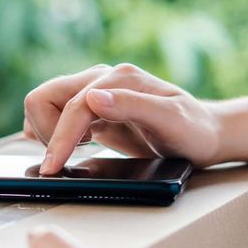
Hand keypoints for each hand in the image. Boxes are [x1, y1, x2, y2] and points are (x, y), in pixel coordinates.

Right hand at [23, 63, 221, 173]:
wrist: (203, 134)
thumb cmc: (193, 131)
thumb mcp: (172, 122)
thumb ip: (134, 106)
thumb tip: (92, 98)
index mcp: (119, 79)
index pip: (73, 107)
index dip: (59, 139)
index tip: (51, 169)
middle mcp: (102, 79)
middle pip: (44, 97)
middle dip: (47, 131)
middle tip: (68, 156)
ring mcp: (95, 91)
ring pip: (44, 103)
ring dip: (49, 130)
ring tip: (79, 147)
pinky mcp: (92, 107)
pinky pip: (54, 113)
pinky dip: (53, 130)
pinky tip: (76, 143)